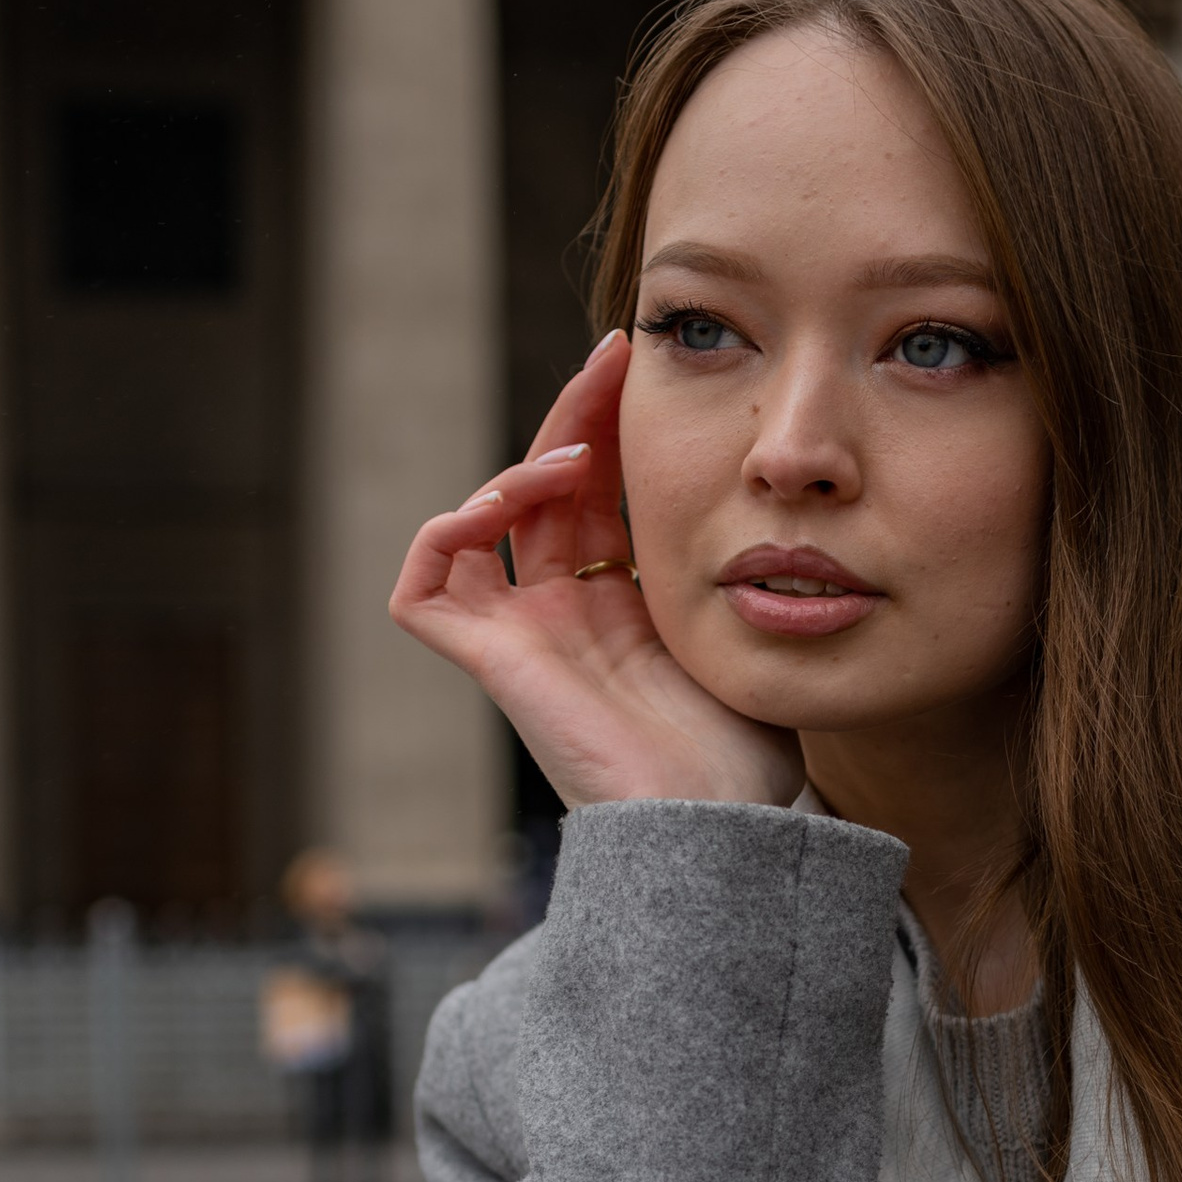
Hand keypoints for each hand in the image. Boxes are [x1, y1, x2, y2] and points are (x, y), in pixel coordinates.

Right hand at [389, 333, 802, 809]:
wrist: (724, 823)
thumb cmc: (750, 752)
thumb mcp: (743, 626)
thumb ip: (725, 559)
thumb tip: (757, 484)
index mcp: (620, 611)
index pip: (592, 495)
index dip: (606, 429)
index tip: (639, 366)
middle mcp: (563, 620)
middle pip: (541, 494)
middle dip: (573, 418)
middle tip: (613, 358)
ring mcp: (523, 642)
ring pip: (478, 526)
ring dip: (519, 471)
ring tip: (582, 451)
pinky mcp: (491, 668)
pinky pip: (424, 590)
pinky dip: (446, 532)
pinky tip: (506, 502)